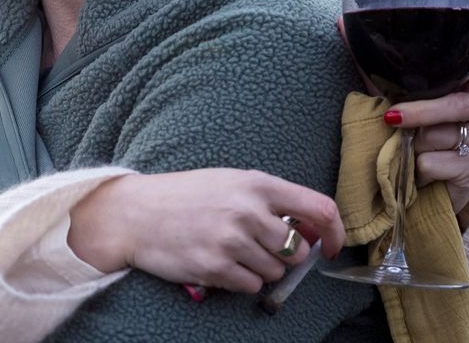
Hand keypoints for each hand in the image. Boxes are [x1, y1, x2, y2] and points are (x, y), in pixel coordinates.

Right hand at [67, 169, 343, 294]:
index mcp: (256, 184)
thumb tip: (310, 231)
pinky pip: (251, 286)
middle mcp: (247, 210)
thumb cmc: (183, 196)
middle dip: (284, 255)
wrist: (134, 213)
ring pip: (276, 272)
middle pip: (298, 251)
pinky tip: (218, 262)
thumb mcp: (228, 182)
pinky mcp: (215, 266)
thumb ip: (270, 200)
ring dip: (260, 268)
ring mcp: (231, 240)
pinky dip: (240, 281)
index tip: (331, 247)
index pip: (319, 209)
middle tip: (256, 246)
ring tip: (230, 251)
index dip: (335, 233)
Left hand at [383, 44, 468, 212]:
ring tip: (412, 147)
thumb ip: (376, 66)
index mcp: (466, 84)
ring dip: (413, 145)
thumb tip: (341, 23)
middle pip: (455, 105)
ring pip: (439, 136)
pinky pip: (434, 162)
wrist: (423, 181)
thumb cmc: (409, 131)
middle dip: (420, 113)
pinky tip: (421, 168)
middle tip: (392, 118)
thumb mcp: (394, 97)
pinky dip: (416, 167)